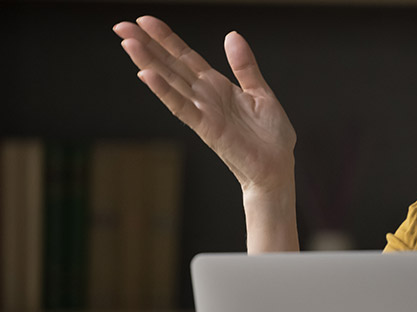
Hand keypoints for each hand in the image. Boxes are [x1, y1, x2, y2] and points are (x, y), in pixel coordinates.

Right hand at [113, 16, 296, 193]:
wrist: (277, 167)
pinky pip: (182, 107)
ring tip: (128, 43)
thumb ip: (245, 66)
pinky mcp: (207, 128)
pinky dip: (164, 91)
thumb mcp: (261, 92)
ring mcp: (203, 111)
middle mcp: (205, 96)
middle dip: (147, 45)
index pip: (185, 57)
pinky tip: (147, 75)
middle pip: (171, 65)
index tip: (144, 20)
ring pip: (170, 82)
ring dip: (149, 62)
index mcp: (217, 86)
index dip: (166, 38)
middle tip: (121, 26)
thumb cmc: (270, 136)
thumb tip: (231, 34)